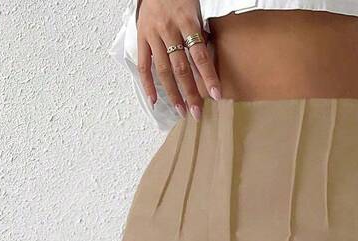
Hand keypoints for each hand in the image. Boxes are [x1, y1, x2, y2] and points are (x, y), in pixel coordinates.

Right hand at [137, 0, 221, 120]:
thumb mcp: (196, 12)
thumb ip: (200, 36)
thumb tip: (207, 64)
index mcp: (186, 22)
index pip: (200, 55)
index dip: (208, 76)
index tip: (216, 94)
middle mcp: (169, 30)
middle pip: (181, 68)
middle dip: (190, 92)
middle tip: (197, 112)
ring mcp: (153, 35)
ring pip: (163, 70)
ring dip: (173, 93)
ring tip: (181, 110)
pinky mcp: (141, 37)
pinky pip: (144, 65)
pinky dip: (147, 84)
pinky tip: (154, 100)